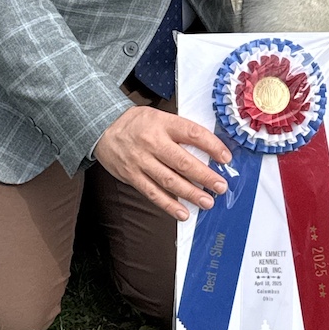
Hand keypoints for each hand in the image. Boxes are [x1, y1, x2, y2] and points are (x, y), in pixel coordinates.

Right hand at [93, 105, 232, 220]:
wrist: (103, 128)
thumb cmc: (137, 123)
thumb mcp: (159, 116)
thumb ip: (180, 131)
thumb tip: (208, 149)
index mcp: (163, 123)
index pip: (192, 133)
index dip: (212, 146)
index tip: (225, 157)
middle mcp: (152, 142)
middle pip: (182, 161)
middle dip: (204, 176)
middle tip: (220, 186)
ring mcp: (141, 161)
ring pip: (169, 181)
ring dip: (191, 193)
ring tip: (207, 202)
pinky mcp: (132, 176)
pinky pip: (153, 193)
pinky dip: (169, 205)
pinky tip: (183, 212)